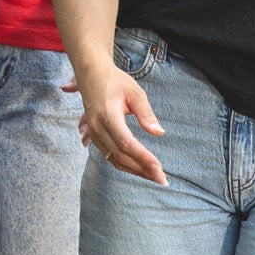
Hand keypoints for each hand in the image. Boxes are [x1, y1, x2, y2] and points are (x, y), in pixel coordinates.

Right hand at [75, 61, 166, 184]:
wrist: (91, 75)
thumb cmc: (115, 81)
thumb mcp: (135, 92)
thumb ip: (146, 113)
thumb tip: (159, 133)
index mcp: (108, 115)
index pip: (126, 142)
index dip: (143, 157)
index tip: (159, 168)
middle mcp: (98, 128)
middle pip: (121, 156)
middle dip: (142, 169)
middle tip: (162, 179)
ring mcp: (94, 134)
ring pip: (115, 160)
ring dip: (135, 170)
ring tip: (155, 177)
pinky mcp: (95, 137)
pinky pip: (110, 157)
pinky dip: (126, 165)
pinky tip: (140, 169)